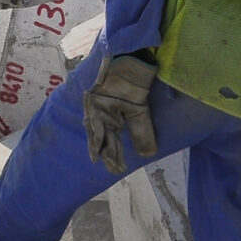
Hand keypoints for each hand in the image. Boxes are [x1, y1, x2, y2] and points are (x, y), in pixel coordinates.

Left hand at [83, 54, 159, 175]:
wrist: (132, 71)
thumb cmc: (135, 90)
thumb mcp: (141, 116)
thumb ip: (142, 134)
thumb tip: (148, 154)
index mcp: (112, 121)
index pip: (114, 142)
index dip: (116, 155)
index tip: (119, 169)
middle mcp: (102, 117)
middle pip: (104, 139)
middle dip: (108, 154)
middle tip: (112, 168)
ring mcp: (96, 110)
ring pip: (96, 132)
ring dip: (99, 147)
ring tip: (101, 161)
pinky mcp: (92, 101)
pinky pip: (93, 120)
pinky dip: (94, 133)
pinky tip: (95, 145)